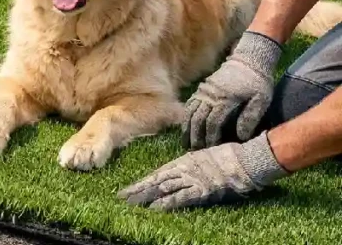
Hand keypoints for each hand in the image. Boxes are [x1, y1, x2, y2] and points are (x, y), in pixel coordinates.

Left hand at [118, 132, 287, 210]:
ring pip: (162, 188)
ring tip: (131, 204)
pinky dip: (166, 203)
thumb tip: (185, 171)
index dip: (142, 182)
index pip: (158, 174)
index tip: (129, 189)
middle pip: (155, 181)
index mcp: (183, 161)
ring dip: (146, 197)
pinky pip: (180, 197)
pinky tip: (154, 208)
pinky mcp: (200, 189)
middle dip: (138, 190)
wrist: (245, 160)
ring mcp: (191, 179)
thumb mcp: (206, 158)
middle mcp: (183, 169)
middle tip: (121, 197)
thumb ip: (193, 165)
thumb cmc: (230, 158)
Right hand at [183, 32, 280, 148]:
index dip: (210, 137)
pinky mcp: (202, 88)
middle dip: (195, 136)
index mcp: (225, 100)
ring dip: (187, 128)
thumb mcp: (261, 100)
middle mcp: (211, 95)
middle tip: (194, 150)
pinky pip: (190, 104)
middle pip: (198, 119)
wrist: (249, 59)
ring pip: (190, 112)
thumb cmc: (258, 82)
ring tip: (186, 142)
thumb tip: (241, 137)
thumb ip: (250, 118)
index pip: (213, 122)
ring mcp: (204, 91)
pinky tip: (186, 125)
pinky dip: (186, 116)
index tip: (210, 149)